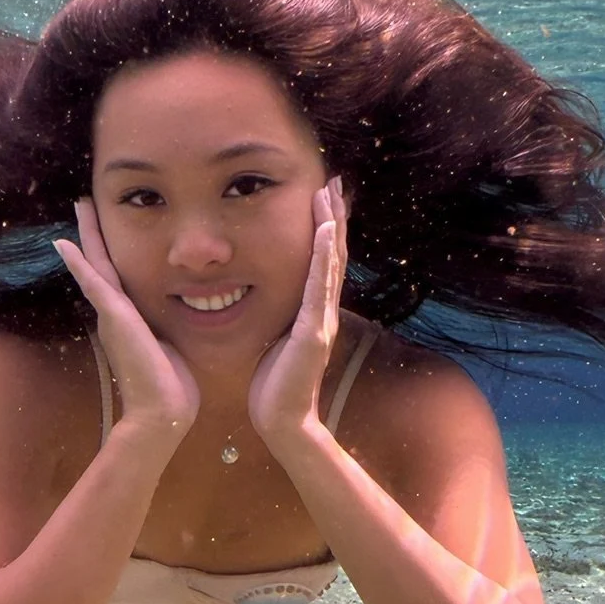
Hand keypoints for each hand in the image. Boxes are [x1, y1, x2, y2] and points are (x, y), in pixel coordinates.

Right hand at [53, 199, 199, 443]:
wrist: (161, 413)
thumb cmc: (171, 387)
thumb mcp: (170, 346)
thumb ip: (166, 330)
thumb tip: (182, 321)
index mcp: (128, 318)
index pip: (116, 275)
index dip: (109, 251)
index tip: (105, 226)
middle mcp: (115, 313)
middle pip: (100, 263)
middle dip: (93, 234)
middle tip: (84, 203)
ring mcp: (112, 314)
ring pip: (95, 265)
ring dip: (86, 235)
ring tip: (79, 206)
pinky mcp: (115, 317)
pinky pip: (94, 282)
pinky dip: (78, 262)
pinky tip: (64, 242)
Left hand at [248, 177, 346, 448]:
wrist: (283, 422)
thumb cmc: (274, 387)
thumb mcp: (277, 341)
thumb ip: (281, 319)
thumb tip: (270, 300)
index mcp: (313, 312)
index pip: (322, 262)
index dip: (326, 228)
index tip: (324, 196)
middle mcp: (323, 311)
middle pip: (332, 254)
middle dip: (334, 216)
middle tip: (334, 181)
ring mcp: (322, 320)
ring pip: (330, 263)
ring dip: (332, 225)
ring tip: (332, 193)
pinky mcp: (313, 332)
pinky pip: (319, 286)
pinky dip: (324, 256)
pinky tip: (326, 230)